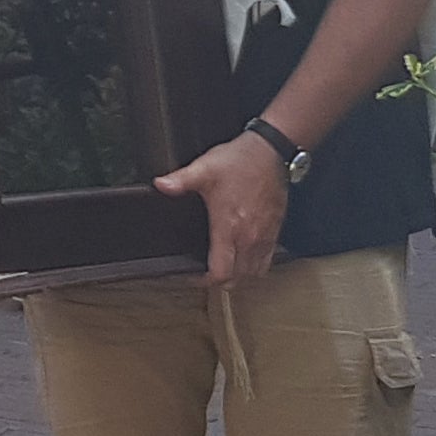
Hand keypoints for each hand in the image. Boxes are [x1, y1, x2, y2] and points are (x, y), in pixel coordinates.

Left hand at [154, 131, 288, 284]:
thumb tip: (160, 185)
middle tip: (204, 274)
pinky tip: (243, 257)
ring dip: (238, 276)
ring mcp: (265, 237)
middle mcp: (250, 237)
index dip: (205, 281)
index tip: (192, 275)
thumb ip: (181, 180)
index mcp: (230, 227)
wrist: (270, 153)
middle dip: (220, 282)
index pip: (221, 271)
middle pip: (238, 279)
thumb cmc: (239, 161)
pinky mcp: (275, 231)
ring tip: (223, 268)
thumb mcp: (204, 168)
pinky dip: (255, 267)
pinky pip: (267, 261)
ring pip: (254, 273)